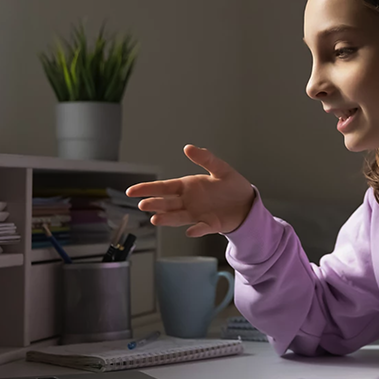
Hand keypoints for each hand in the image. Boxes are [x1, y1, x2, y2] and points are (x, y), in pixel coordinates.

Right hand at [126, 145, 254, 236]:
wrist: (247, 203)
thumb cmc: (233, 186)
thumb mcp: (220, 169)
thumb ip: (205, 159)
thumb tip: (188, 148)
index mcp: (188, 186)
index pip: (163, 187)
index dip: (147, 188)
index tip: (132, 191)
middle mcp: (188, 201)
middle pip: (167, 203)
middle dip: (155, 204)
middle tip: (143, 205)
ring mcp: (197, 214)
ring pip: (178, 217)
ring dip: (168, 219)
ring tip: (156, 219)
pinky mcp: (210, 224)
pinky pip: (201, 227)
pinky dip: (196, 230)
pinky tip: (191, 231)